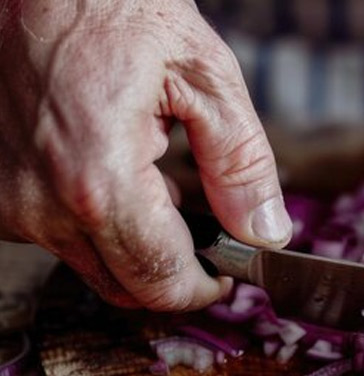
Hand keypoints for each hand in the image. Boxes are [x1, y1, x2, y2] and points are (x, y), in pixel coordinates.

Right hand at [0, 0, 290, 310]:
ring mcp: (6, 201)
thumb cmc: (112, 7)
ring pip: (90, 260)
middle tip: (206, 229)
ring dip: (133, 239)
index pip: (161, 282)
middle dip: (174, 268)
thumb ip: (241, 164)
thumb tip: (266, 230)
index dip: (204, 287)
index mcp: (98, 182)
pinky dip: (93, 217)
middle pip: (124, 285)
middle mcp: (40, 205)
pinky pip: (54, 232)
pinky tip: (110, 167)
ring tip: (157, 175)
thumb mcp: (204, 76)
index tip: (229, 272)